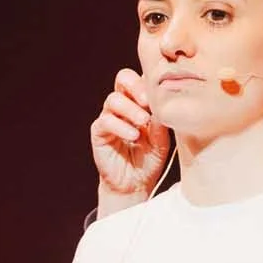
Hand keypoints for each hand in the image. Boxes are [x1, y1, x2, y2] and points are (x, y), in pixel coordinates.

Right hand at [91, 68, 172, 202]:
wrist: (134, 184)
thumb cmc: (149, 160)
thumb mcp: (161, 141)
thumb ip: (161, 123)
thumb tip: (163, 107)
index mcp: (140, 102)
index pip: (142, 79)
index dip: (150, 81)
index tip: (162, 94)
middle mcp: (123, 105)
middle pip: (123, 78)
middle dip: (136, 85)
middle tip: (148, 101)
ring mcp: (110, 117)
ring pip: (113, 99)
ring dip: (130, 109)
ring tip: (143, 122)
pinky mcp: (99, 132)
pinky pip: (106, 121)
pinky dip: (121, 126)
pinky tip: (133, 136)